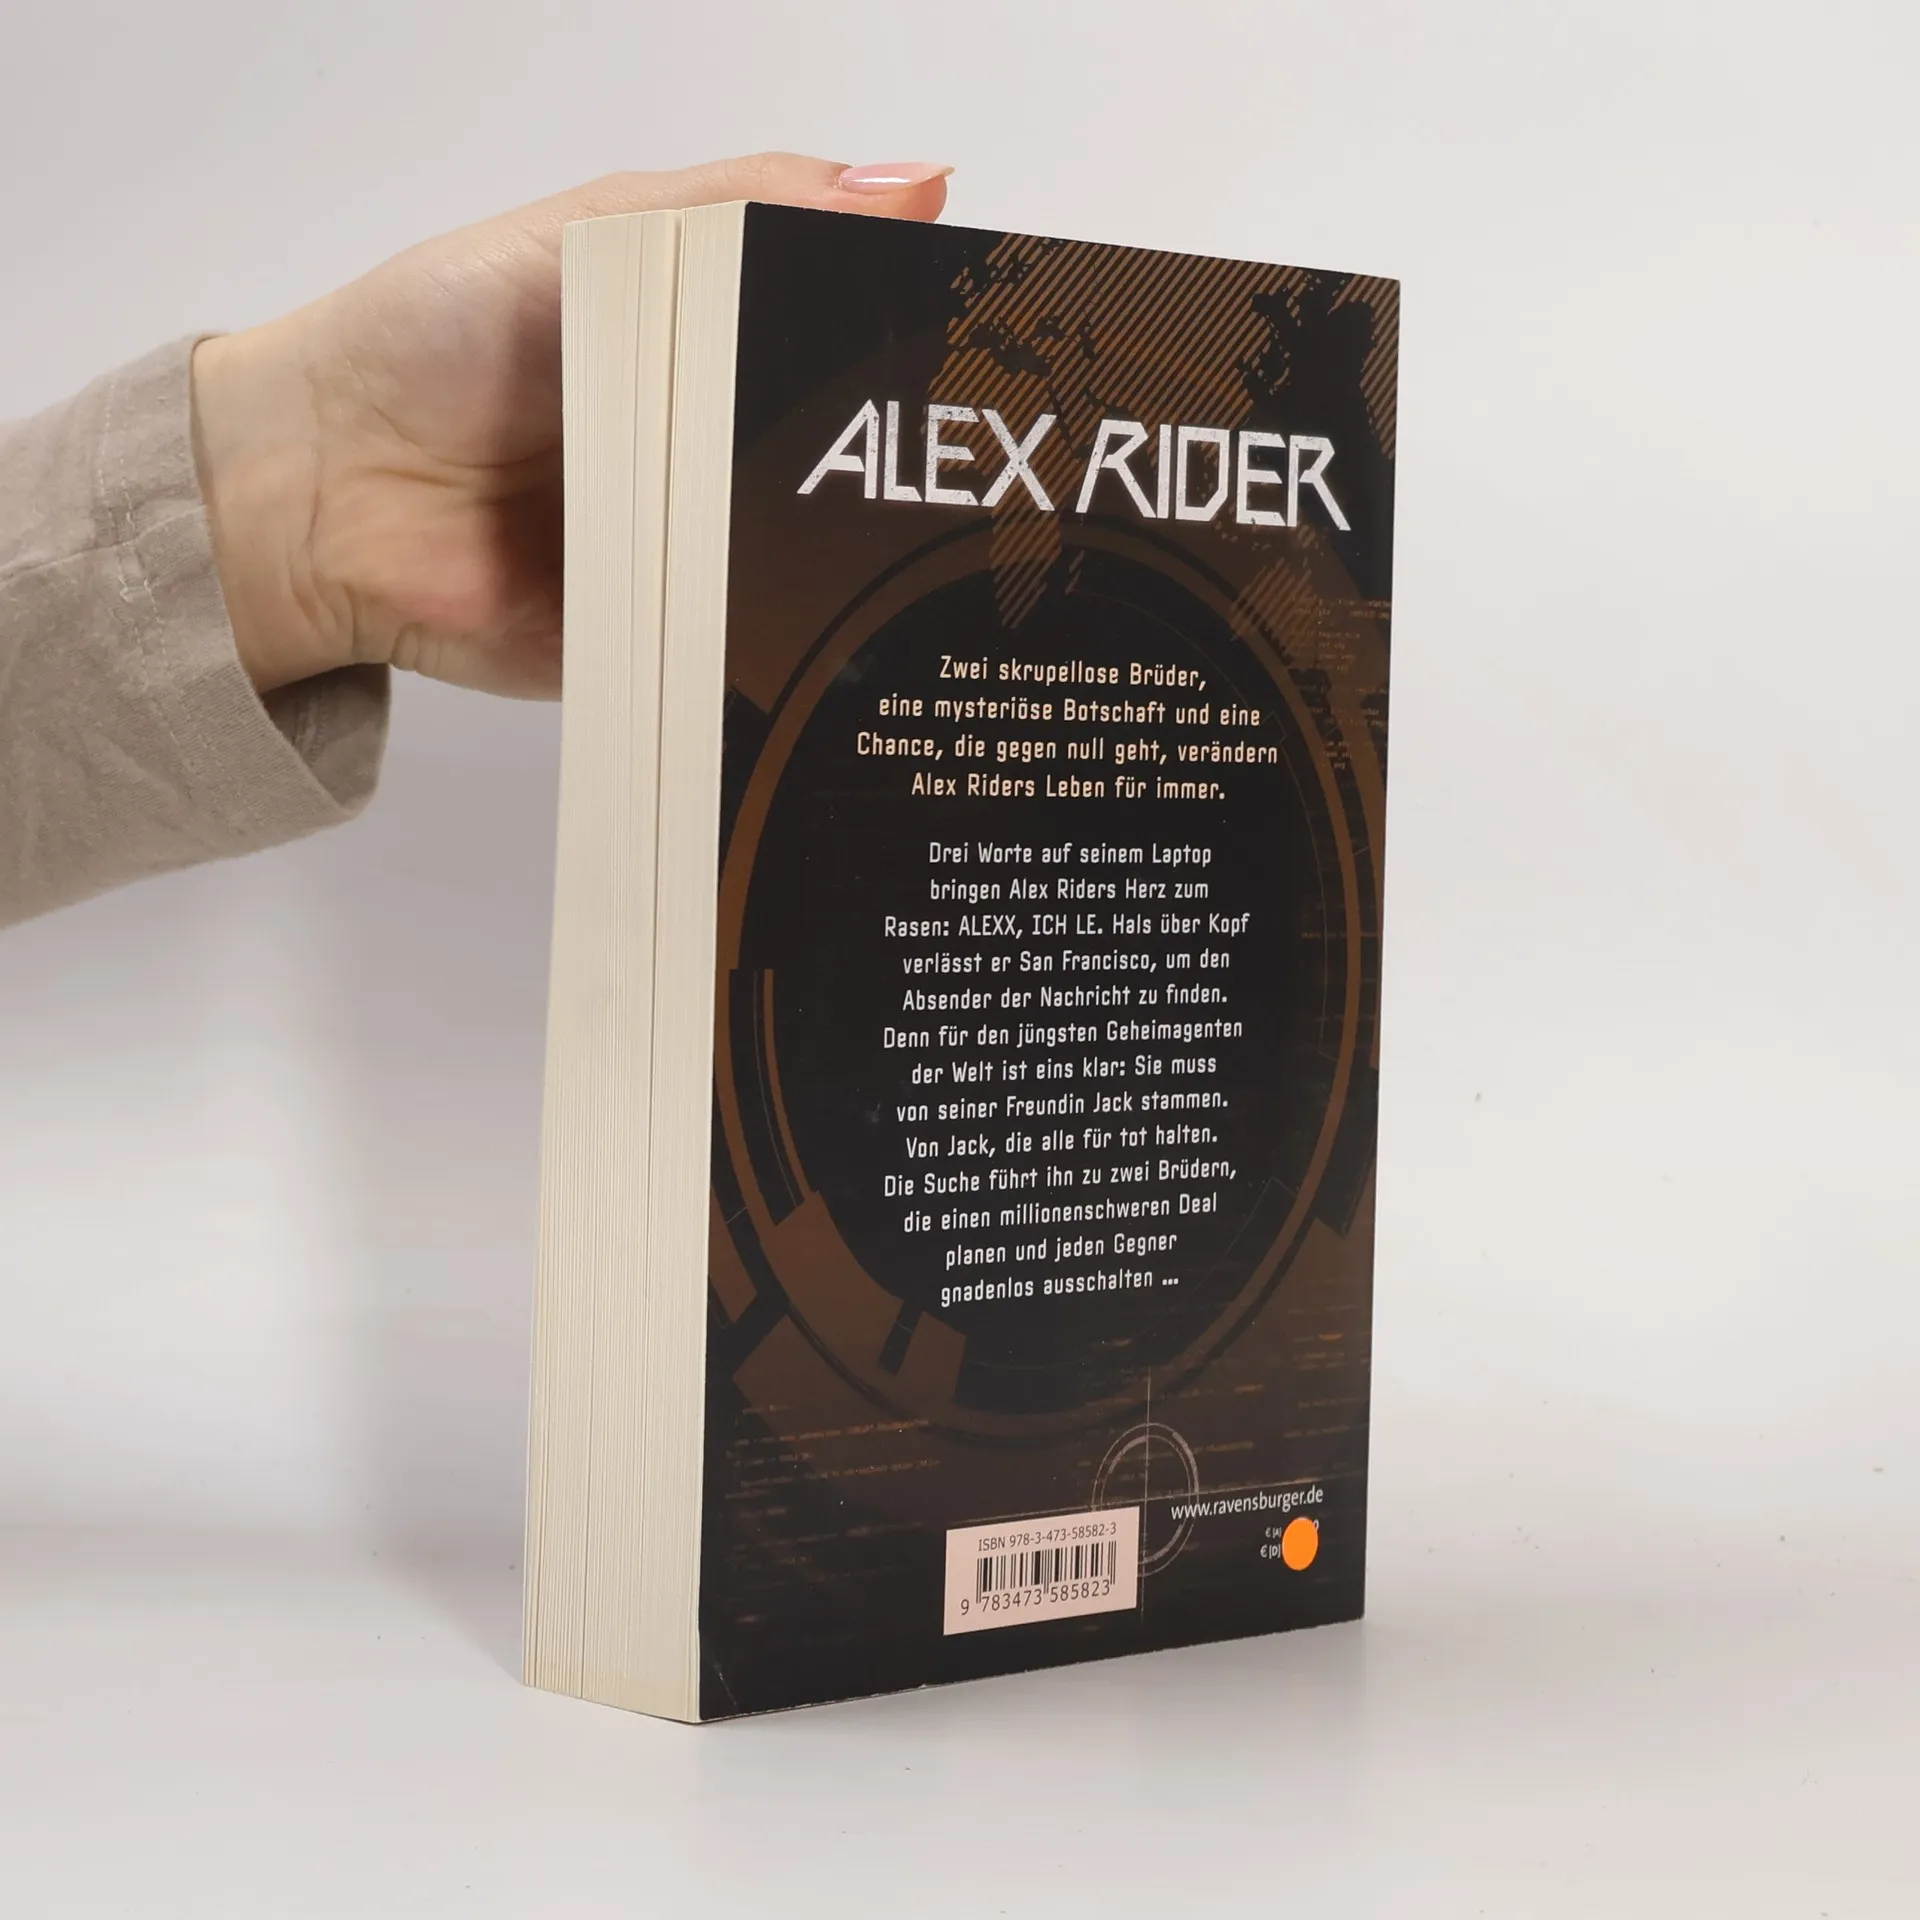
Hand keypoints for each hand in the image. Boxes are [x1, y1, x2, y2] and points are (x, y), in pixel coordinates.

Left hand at [190, 155, 950, 696]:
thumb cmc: (433, 343)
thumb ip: (744, 208)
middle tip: (997, 461)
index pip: (851, 349)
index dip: (923, 348)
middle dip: (914, 467)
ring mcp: (702, 557)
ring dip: (857, 558)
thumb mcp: (596, 233)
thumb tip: (914, 184)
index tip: (998, 349)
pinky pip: (751, 656)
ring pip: (814, 566)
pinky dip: (787, 645)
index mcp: (715, 350)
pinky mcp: (676, 649)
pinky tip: (845, 631)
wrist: (319, 494)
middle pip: (852, 467)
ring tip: (949, 547)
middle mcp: (720, 456)